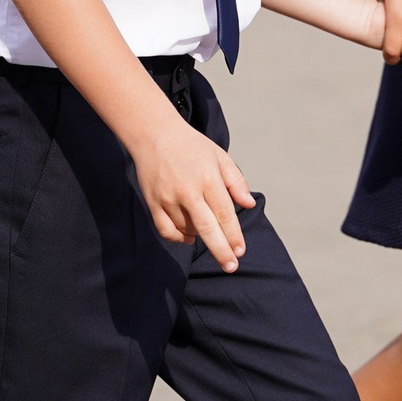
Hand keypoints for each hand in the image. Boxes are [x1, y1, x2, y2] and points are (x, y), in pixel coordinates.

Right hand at [133, 114, 254, 270]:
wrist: (154, 134)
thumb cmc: (192, 146)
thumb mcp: (219, 157)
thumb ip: (236, 181)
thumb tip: (249, 205)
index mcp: (208, 178)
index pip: (224, 214)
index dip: (233, 235)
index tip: (240, 252)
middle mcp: (188, 190)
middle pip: (207, 228)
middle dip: (221, 251)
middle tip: (231, 266)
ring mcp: (168, 198)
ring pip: (187, 230)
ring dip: (200, 237)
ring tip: (210, 233)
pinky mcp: (153, 202)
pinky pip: (166, 230)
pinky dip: (179, 237)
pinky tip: (189, 236)